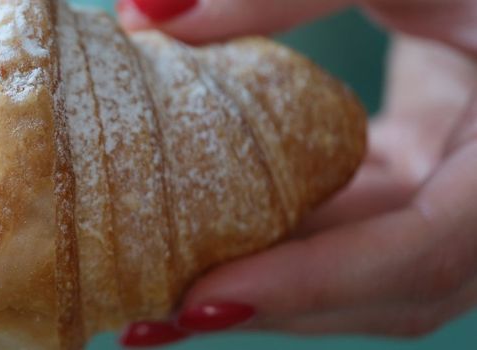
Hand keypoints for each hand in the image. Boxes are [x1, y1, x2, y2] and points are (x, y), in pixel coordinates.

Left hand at [114, 0, 476, 345]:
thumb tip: (144, 13)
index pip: (427, 251)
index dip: (313, 284)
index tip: (202, 301)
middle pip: (386, 288)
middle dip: (271, 306)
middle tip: (155, 317)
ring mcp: (463, 201)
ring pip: (366, 274)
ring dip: (266, 286)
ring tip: (161, 297)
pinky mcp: (426, 185)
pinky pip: (354, 233)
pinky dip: (281, 241)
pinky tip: (204, 241)